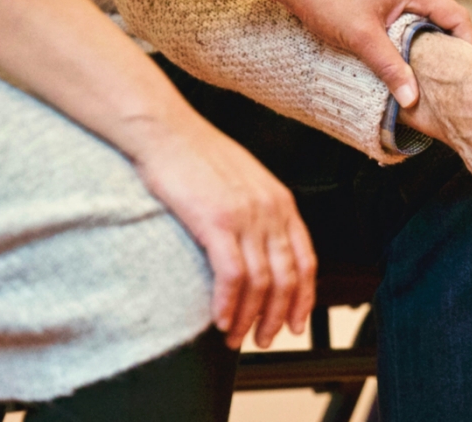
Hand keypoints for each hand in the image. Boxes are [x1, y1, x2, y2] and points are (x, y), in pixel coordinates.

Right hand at [125, 112, 316, 349]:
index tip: (295, 323)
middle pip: (287, 278)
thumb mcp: (244, 182)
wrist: (165, 131)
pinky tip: (219, 320)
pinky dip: (228, 304)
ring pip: (261, 282)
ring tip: (235, 337)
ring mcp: (246, 216)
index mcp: (281, 202)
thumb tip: (259, 248)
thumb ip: (258, 212)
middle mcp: (271, 210)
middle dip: (276, 317)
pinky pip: (232, 275)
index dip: (303, 298)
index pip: (306, 261)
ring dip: (249, 317)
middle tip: (263, 340)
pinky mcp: (217, 221)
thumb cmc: (196, 156)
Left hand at [284, 0, 471, 107]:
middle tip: (452, 79)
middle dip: (451, 48)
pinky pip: (409, 16)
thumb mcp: (362, 38)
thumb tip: (413, 99)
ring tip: (430, 73)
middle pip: (445, 18)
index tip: (470, 73)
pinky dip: (412, 36)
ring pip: (426, 18)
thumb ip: (391, 68)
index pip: (457, 17)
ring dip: (429, 43)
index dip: (469, 45)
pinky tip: (404, 56)